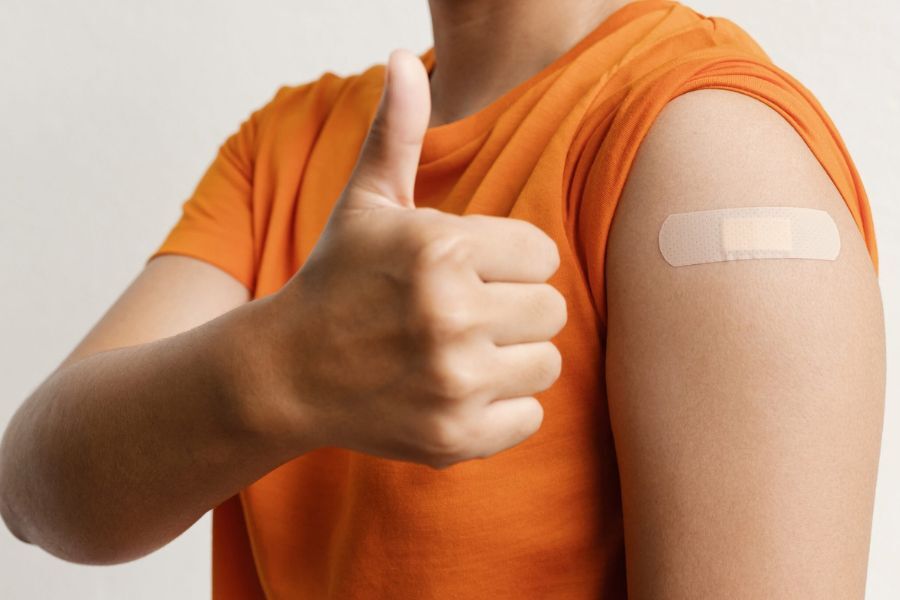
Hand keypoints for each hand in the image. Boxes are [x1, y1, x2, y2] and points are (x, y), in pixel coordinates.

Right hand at [256, 49, 566, 468]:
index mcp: (442, 250)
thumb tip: (403, 57)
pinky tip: (454, 391)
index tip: (468, 271)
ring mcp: (453, 384)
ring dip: (512, 357)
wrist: (286, 373)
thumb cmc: (336, 281)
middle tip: (466, 314)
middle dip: (514, 307)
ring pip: (546, 363)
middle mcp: (452, 317)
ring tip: (461, 351)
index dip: (507, 261)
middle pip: (552, 309)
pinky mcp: (454, 439)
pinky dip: (502, 409)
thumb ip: (396, 132)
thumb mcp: (366, 203)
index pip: (542, 253)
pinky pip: (529, 417)